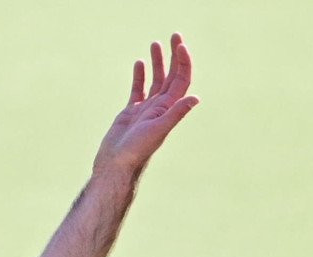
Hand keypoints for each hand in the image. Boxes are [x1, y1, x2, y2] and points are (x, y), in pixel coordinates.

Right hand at [93, 33, 199, 178]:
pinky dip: (140, 76)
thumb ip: (175, 114)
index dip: (183, 62)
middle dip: (174, 56)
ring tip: (156, 43)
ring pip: (155, 81)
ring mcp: (146, 110)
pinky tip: (139, 64)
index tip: (180, 45)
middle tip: (174, 35)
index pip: (181, 81)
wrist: (117, 165)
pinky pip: (138, 90)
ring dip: (157, 62)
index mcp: (168, 110)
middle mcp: (160, 108)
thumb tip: (195, 98)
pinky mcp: (131, 113)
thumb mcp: (158, 130)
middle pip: (171, 76)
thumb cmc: (137, 151)